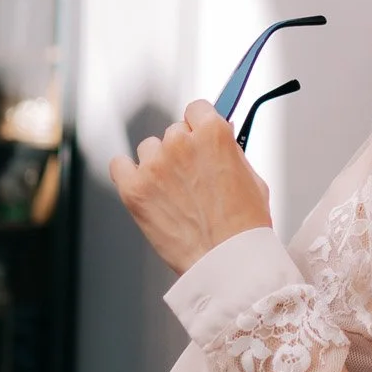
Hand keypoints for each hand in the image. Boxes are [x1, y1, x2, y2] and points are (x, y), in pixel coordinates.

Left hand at [110, 101, 273, 273]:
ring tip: (173, 194)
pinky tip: (143, 187)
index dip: (198, 125)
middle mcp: (180, 143)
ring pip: (148, 149)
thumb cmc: (243, 228)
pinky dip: (128, 174)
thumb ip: (231, 151)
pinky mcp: (134, 189)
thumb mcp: (252, 178)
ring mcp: (154, 165)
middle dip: (181, 151)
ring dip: (158, 164)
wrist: (227, 263)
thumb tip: (219, 137)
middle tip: (192, 179)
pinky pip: (119, 165)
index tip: (197, 136)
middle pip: (173, 131)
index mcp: (213, 133)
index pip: (196, 109)